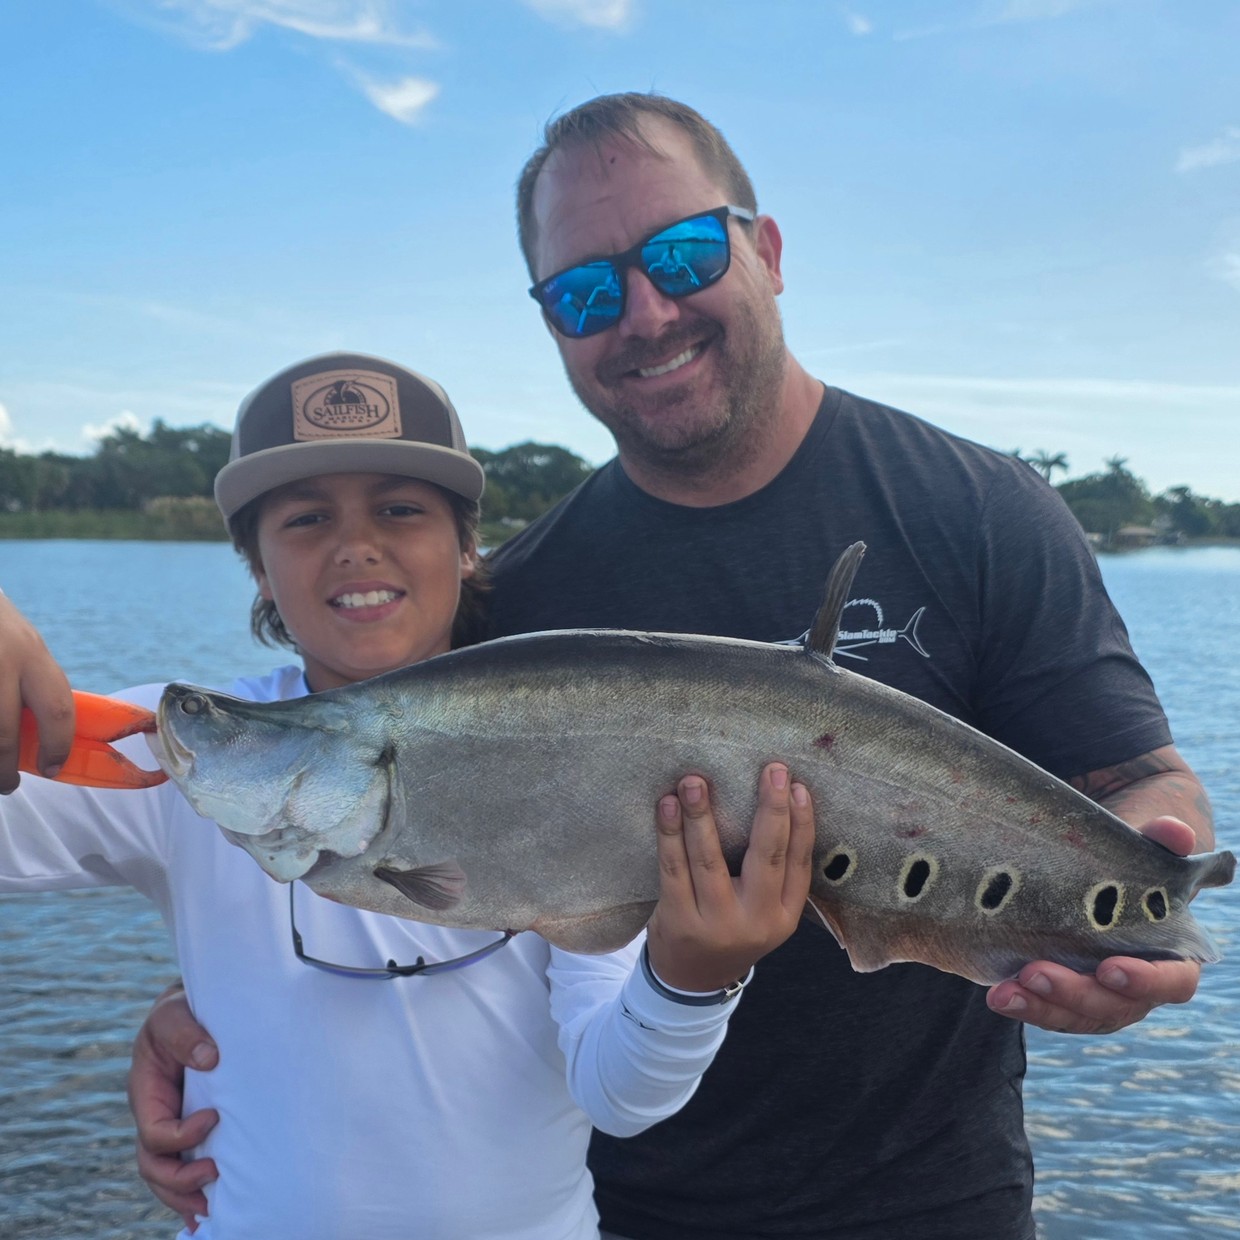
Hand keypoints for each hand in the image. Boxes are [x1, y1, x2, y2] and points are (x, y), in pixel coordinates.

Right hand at [0, 593, 74, 791]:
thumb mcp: (19, 641)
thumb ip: (30, 679)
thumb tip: (42, 732)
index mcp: (30, 652)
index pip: (57, 709)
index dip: (58, 746)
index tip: (52, 767)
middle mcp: (1, 660)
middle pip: (5, 733)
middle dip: (6, 768)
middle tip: (8, 785)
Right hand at [127, 982, 220, 1230]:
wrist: (196, 1008)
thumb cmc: (182, 1010)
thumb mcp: (175, 1014)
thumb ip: (186, 1033)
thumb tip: (209, 1058)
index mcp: (147, 1094)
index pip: (155, 1133)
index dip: (181, 1136)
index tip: (214, 1118)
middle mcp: (156, 1115)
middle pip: (154, 1166)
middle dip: (179, 1181)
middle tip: (214, 1176)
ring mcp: (173, 1123)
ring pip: (167, 1175)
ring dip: (186, 1196)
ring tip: (212, 1209)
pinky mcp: (194, 1125)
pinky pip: (187, 1164)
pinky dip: (194, 1191)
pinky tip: (213, 1208)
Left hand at [645, 762, 813, 992]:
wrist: (691, 981)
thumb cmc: (730, 929)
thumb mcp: (763, 914)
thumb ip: (771, 875)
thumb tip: (772, 803)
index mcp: (783, 917)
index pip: (800, 863)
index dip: (802, 823)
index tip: (797, 785)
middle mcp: (755, 921)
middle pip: (766, 857)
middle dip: (769, 809)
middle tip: (771, 770)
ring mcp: (716, 923)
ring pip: (710, 860)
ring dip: (701, 815)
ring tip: (694, 781)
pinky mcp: (678, 921)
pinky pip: (673, 870)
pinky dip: (669, 835)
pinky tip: (666, 807)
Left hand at [987, 817, 1201, 1033]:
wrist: (1097, 864)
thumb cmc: (1129, 857)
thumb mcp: (1143, 844)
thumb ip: (1163, 839)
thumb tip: (1175, 830)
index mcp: (1170, 954)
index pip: (1172, 981)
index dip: (1146, 981)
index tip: (1109, 968)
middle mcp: (1138, 985)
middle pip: (1115, 1007)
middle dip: (1074, 994)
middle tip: (1034, 972)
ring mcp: (1099, 993)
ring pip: (1078, 1015)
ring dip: (1042, 1008)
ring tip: (1004, 994)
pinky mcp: (1064, 993)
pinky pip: (1049, 1009)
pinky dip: (1025, 1005)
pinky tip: (998, 996)